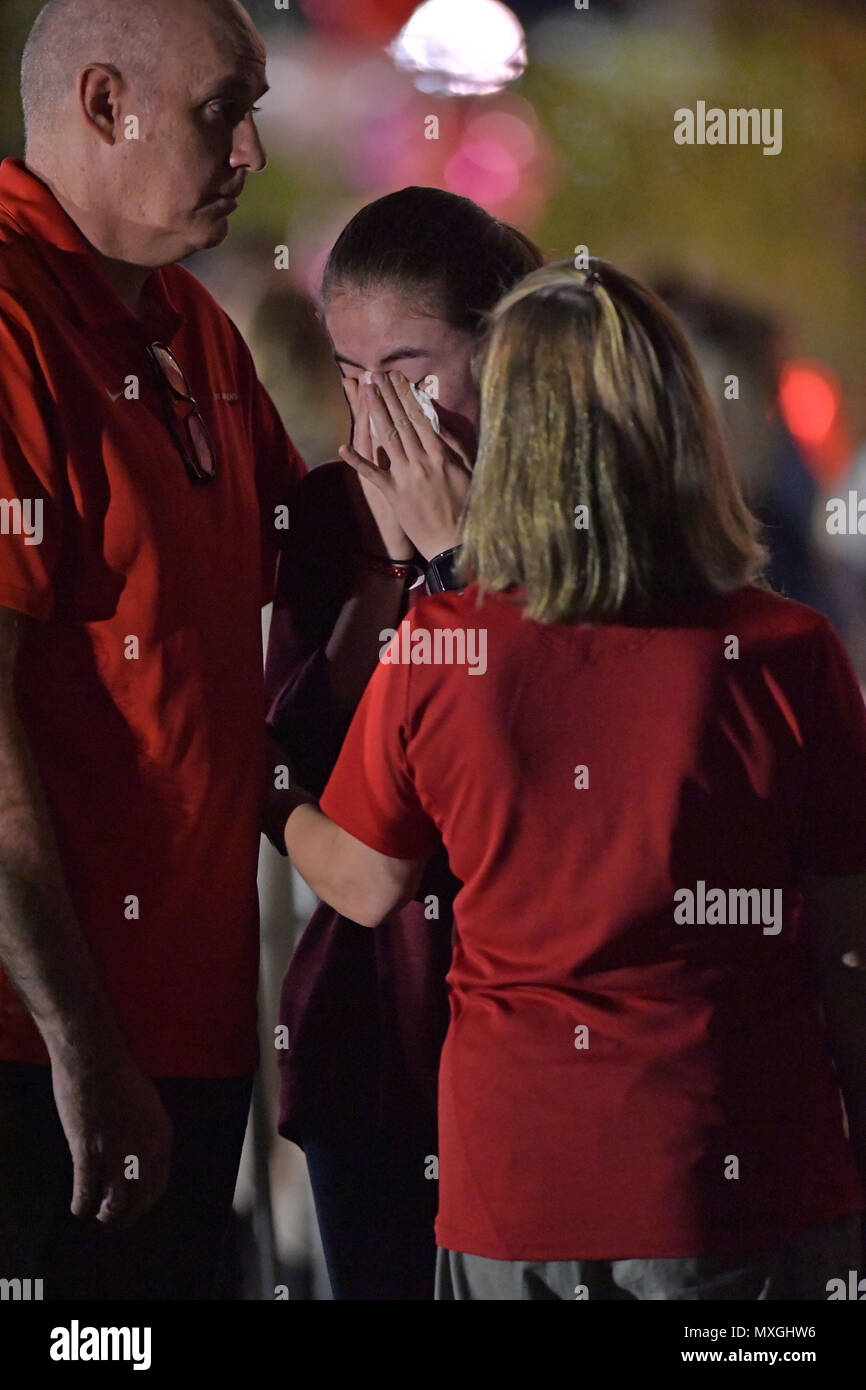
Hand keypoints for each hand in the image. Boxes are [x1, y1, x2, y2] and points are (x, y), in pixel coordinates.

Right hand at [49, 1044, 173, 1228]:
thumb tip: (135, 1158)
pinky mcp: (88, 1151)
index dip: (143, 1204)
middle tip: (111, 1223)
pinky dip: (81, 1204)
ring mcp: (116, 1153)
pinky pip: (86, 1191)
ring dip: (104, 1216)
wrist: (95, 1056)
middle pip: (138, 1200)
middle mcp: (144, 1150)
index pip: (157, 1186)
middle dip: (124, 1217)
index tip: (132, 1209)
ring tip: (95, 1218)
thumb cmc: (118, 1073)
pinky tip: (77, 1207)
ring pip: (114, 1203)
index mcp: (161, 1138)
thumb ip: (145, 1134)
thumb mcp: (146, 1106)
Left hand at [339, 372, 472, 561]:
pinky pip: (372, 474)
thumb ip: (453, 446)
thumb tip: (439, 423)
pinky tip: (342, 446)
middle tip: (374, 375)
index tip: (397, 378)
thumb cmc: (465, 507)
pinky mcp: (393, 495)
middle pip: (401, 422)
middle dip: (387, 396)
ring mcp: (406, 477)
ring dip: (374, 412)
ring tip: (364, 391)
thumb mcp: (467, 471)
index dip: (406, 395)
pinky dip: (357, 461)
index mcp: (441, 454)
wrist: (453, 542)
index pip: (420, 417)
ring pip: (387, 438)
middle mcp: (422, 461)